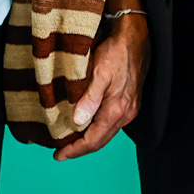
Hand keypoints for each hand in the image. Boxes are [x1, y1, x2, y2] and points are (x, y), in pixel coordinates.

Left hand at [54, 14, 148, 161]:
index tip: (58, 155)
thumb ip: (90, 98)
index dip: (74, 150)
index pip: (93, 141)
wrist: (135, 38)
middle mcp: (125, 114)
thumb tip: (78, 120)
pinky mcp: (129, 103)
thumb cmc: (116, 52)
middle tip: (60, 152)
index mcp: (117, 110)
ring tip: (70, 141)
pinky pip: (111, 124)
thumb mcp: (99, 72)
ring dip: (88, 140)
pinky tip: (86, 125)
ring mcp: (129, 110)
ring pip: (106, 134)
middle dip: (80, 149)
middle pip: (100, 141)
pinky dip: (97, 129)